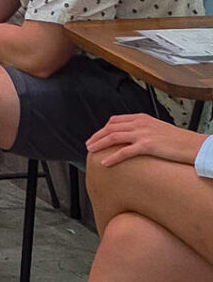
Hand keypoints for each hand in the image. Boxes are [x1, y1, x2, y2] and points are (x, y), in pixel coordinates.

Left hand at [88, 112, 205, 167]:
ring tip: (91, 152)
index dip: (103, 129)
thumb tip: (130, 136)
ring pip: (114, 137)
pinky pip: (125, 152)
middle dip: (97, 136)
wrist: (192, 144)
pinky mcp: (147, 145)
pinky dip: (112, 157)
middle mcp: (139, 123)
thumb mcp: (156, 128)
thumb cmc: (176, 139)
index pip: (115, 120)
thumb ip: (142, 129)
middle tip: (89, 145)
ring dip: (100, 144)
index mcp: (141, 118)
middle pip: (111, 128)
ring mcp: (143, 134)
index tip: (96, 136)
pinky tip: (105, 163)